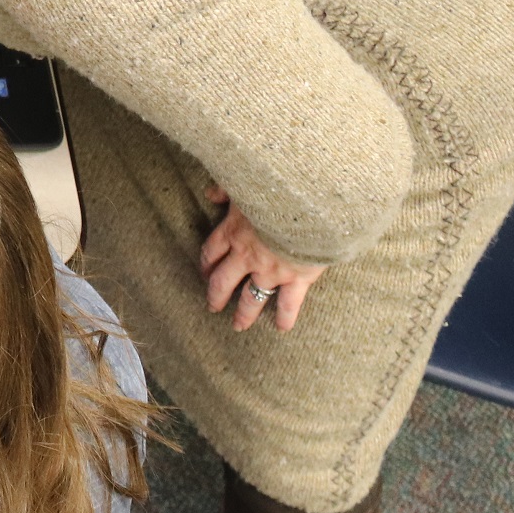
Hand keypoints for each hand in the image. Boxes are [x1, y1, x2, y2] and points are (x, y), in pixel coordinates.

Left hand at [200, 186, 327, 331]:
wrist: (308, 201)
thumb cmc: (275, 189)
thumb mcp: (244, 184)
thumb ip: (226, 190)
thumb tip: (210, 194)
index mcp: (232, 231)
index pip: (212, 252)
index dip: (207, 265)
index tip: (204, 274)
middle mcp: (247, 255)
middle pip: (223, 281)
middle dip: (216, 296)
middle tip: (212, 307)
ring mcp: (271, 270)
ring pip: (251, 298)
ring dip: (243, 314)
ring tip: (238, 325)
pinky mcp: (296, 278)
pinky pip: (288, 304)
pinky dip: (284, 318)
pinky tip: (281, 328)